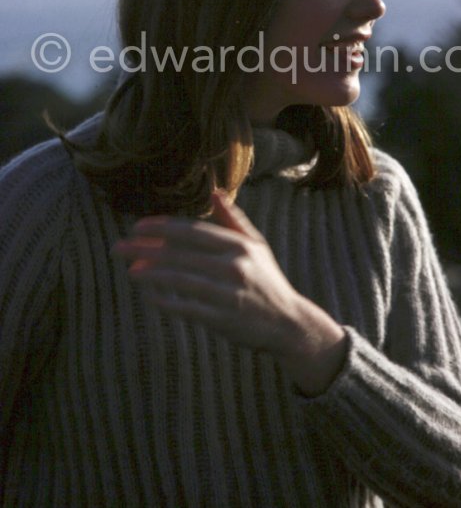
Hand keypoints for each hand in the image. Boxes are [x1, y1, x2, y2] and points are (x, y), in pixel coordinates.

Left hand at [112, 191, 347, 393]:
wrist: (288, 323)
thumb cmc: (266, 280)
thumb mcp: (256, 245)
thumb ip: (233, 220)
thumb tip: (214, 192)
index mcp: (239, 245)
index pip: (193, 231)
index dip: (163, 228)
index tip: (137, 227)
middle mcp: (234, 266)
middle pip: (181, 253)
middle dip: (145, 249)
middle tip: (118, 248)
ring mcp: (228, 293)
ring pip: (180, 279)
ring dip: (151, 274)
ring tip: (130, 271)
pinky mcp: (223, 319)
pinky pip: (187, 308)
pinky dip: (166, 302)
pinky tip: (150, 296)